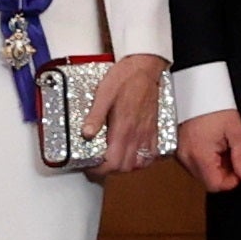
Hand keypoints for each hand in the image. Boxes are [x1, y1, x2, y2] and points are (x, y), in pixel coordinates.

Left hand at [92, 54, 169, 177]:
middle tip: (98, 164)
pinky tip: (132, 153)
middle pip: (125, 167)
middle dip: (110, 170)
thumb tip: (86, 133)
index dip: (99, 170)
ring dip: (126, 166)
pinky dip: (141, 159)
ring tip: (114, 159)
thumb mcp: (103, 94)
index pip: (112, 162)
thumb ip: (95, 116)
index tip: (90, 167)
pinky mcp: (154, 129)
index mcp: (123, 128)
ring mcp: (147, 133)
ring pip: (139, 163)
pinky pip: (151, 153)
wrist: (145, 68)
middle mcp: (137, 134)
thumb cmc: (125, 79)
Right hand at [177, 106, 240, 192]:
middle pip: (207, 180)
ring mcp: (180, 154)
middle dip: (224, 173)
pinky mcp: (178, 149)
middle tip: (232, 154)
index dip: (231, 181)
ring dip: (214, 166)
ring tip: (222, 146)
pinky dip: (205, 159)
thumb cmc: (215, 107)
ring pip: (200, 173)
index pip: (215, 185)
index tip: (240, 169)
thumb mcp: (236, 132)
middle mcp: (186, 158)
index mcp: (200, 155)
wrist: (197, 91)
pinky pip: (193, 163)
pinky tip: (212, 145)